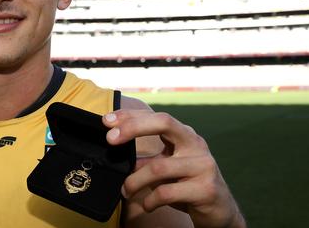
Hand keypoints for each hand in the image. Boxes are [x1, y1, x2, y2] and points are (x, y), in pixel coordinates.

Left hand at [103, 109, 244, 227]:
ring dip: (134, 181)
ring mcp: (203, 165)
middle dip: (133, 127)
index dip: (131, 116)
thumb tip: (115, 154)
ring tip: (126, 190)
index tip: (107, 120)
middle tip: (110, 139)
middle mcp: (196, 144)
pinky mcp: (206, 189)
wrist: (220, 211)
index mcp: (185, 135)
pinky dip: (150, 200)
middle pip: (164, 123)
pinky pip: (167, 192)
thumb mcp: (166, 167)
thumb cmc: (186, 185)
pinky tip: (147, 205)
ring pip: (158, 167)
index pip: (157, 117)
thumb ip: (146, 159)